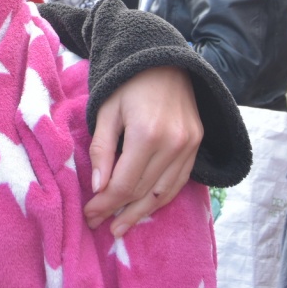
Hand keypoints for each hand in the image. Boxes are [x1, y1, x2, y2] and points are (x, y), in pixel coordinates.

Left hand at [84, 66, 200, 236]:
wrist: (165, 60)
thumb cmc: (127, 83)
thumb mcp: (106, 111)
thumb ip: (102, 150)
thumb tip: (98, 188)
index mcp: (147, 134)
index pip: (123, 184)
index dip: (104, 204)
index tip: (89, 215)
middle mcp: (173, 144)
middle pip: (142, 192)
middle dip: (118, 212)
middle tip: (99, 226)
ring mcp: (190, 146)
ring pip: (162, 193)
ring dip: (140, 213)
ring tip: (120, 227)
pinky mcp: (197, 145)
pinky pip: (178, 182)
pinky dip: (160, 199)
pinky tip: (144, 209)